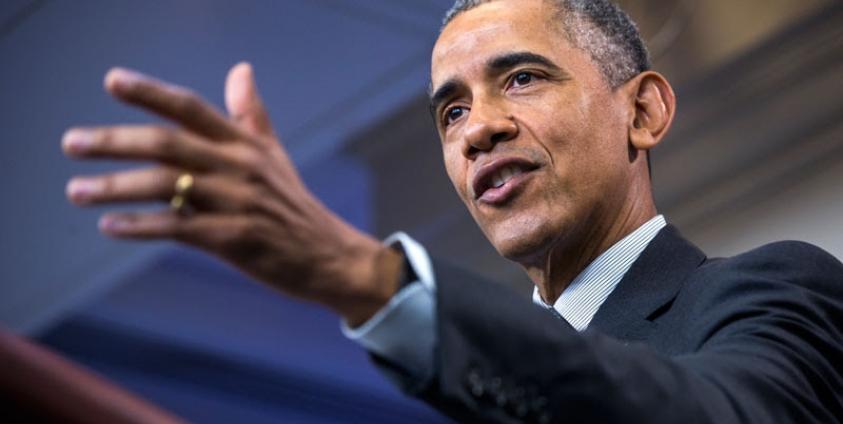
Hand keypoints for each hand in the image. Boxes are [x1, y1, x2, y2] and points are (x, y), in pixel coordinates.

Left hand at [63, 63, 400, 324]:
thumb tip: (241, 69)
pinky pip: (179, 228)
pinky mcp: (236, 240)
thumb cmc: (294, 206)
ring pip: (167, 186)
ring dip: (116, 188)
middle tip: (71, 143)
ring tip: (76, 192)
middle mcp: (240, 167)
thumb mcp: (274, 156)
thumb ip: (250, 114)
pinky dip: (141, 227)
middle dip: (115, 141)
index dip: (152, 92)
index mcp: (245, 144)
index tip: (112, 81)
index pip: (192, 108)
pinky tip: (111, 226)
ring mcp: (238, 203)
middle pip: (168, 144)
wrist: (328, 256)